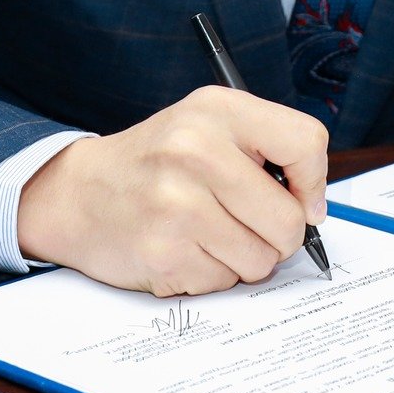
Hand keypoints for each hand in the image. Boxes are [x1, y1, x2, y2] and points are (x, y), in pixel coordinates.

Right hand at [17, 86, 327, 296]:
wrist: (79, 192)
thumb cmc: (156, 161)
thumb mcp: (209, 125)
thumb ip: (267, 149)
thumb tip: (314, 208)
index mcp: (218, 110)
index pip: (306, 143)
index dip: (314, 182)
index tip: (302, 200)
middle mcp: (196, 151)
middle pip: (288, 220)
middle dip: (279, 236)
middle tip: (250, 225)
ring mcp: (178, 204)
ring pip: (261, 259)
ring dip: (244, 258)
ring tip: (209, 233)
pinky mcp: (163, 252)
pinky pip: (223, 282)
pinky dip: (210, 274)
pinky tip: (183, 247)